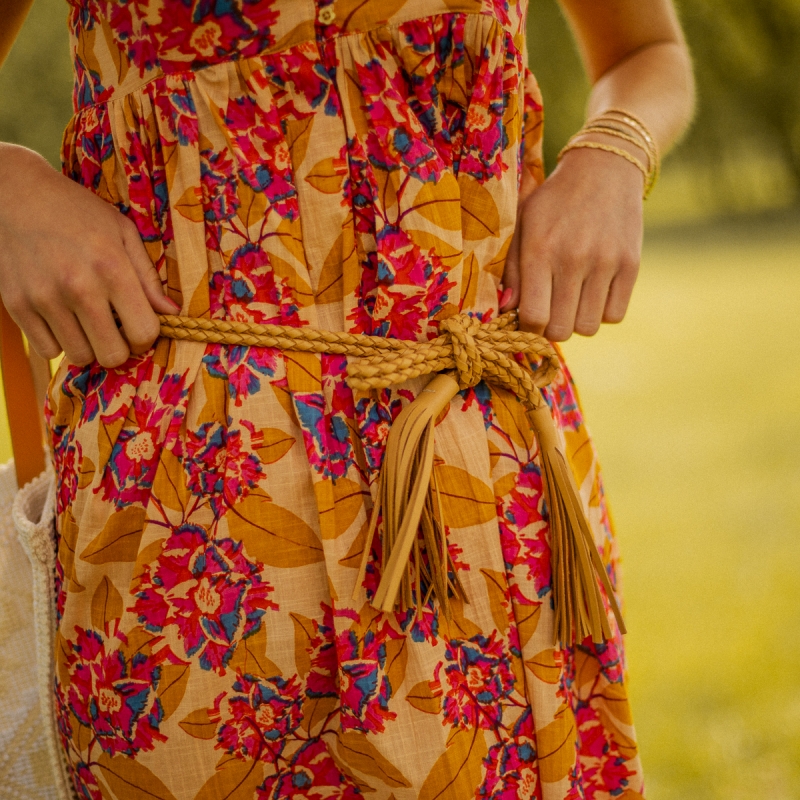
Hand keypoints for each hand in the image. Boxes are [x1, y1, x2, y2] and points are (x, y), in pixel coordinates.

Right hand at [0, 144, 178, 367]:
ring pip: (80, 357)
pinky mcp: (17, 305)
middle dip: (119, 348)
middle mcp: (79, 287)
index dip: (146, 337)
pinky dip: (58, 343)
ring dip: (88, 346)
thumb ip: (147, 276)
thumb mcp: (122, 232)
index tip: (137, 327)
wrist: (14, 195)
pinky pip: (47, 351)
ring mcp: (45, 298)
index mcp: (112, 268)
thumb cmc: (76, 211)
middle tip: (114, 330)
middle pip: (112, 355)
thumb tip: (171, 311)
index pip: (143, 332)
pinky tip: (62, 319)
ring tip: (86, 321)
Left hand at [501, 145, 643, 340]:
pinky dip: (603, 312)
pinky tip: (594, 293)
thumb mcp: (523, 225)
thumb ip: (511, 270)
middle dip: (551, 328)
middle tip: (551, 310)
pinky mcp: (631, 265)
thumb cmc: (554, 202)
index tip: (530, 317)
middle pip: (560, 330)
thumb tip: (507, 309)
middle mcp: (573, 258)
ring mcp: (605, 263)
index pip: (534, 317)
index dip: (529, 327)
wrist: (605, 168)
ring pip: (588, 328)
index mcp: (540, 250)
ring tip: (572, 301)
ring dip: (577, 321)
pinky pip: (614, 315)